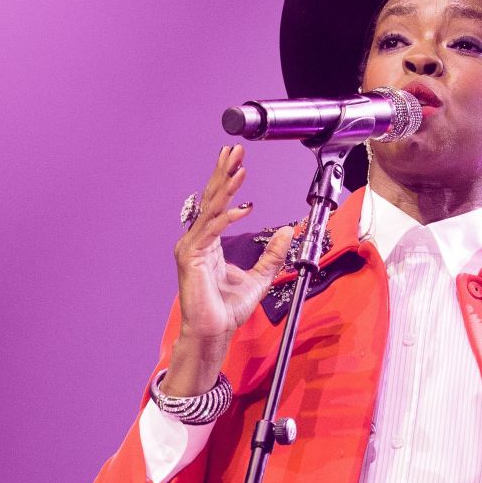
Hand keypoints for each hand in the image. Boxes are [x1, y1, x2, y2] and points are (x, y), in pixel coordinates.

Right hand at [165, 146, 293, 393]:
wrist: (213, 332)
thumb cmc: (227, 309)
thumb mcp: (260, 276)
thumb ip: (273, 254)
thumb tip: (289, 231)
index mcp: (208, 242)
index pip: (218, 203)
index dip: (227, 180)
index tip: (236, 160)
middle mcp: (197, 240)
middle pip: (211, 198)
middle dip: (223, 172)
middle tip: (234, 149)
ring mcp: (191, 248)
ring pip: (210, 210)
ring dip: (226, 188)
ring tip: (239, 169)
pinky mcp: (192, 258)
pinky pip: (211, 232)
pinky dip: (227, 218)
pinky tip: (242, 207)